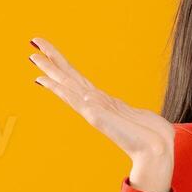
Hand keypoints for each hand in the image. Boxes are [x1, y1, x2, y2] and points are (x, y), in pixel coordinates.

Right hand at [29, 37, 175, 191]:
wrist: (158, 150)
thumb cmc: (155, 137)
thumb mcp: (142, 118)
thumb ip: (135, 116)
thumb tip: (142, 118)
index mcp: (105, 103)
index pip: (79, 81)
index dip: (64, 67)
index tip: (49, 55)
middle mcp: (95, 104)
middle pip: (69, 77)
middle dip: (51, 60)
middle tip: (33, 41)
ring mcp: (94, 110)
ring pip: (67, 84)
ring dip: (50, 69)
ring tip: (33, 55)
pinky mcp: (95, 116)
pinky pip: (73, 98)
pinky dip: (59, 89)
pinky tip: (44, 80)